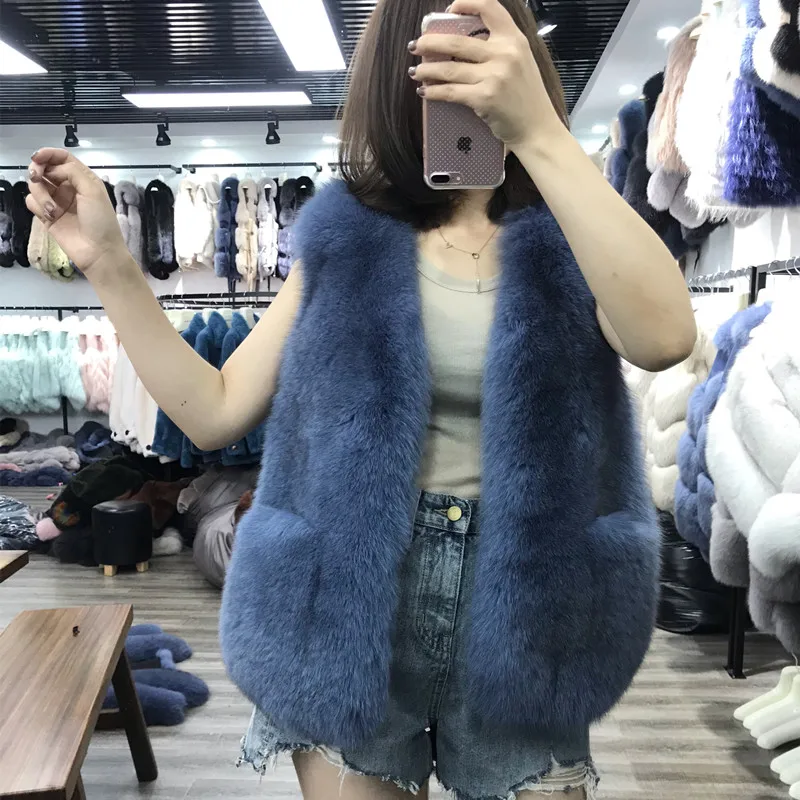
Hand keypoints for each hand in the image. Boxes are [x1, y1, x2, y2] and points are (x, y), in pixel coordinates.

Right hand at [27, 148, 129, 273]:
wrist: (99, 252)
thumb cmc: (101, 221)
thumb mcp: (93, 191)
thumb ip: (72, 172)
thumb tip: (51, 169)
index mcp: (82, 179)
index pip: (61, 158)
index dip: (48, 154)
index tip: (37, 157)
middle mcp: (68, 187)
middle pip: (44, 168)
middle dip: (38, 170)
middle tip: (37, 176)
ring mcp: (56, 201)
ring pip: (35, 185)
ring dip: (40, 194)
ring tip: (53, 210)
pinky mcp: (46, 216)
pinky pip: (31, 202)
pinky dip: (38, 206)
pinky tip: (51, 216)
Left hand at [409, 0, 562, 150]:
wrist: (536, 127)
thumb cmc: (525, 96)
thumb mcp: (520, 61)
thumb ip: (499, 48)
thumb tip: (461, 43)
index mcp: (514, 39)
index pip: (489, 7)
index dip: (466, 3)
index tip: (449, 10)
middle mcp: (504, 54)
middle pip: (457, 42)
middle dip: (429, 43)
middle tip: (415, 45)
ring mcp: (494, 76)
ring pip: (449, 69)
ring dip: (426, 69)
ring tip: (415, 71)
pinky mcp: (484, 98)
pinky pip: (450, 92)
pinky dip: (433, 91)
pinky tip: (424, 91)